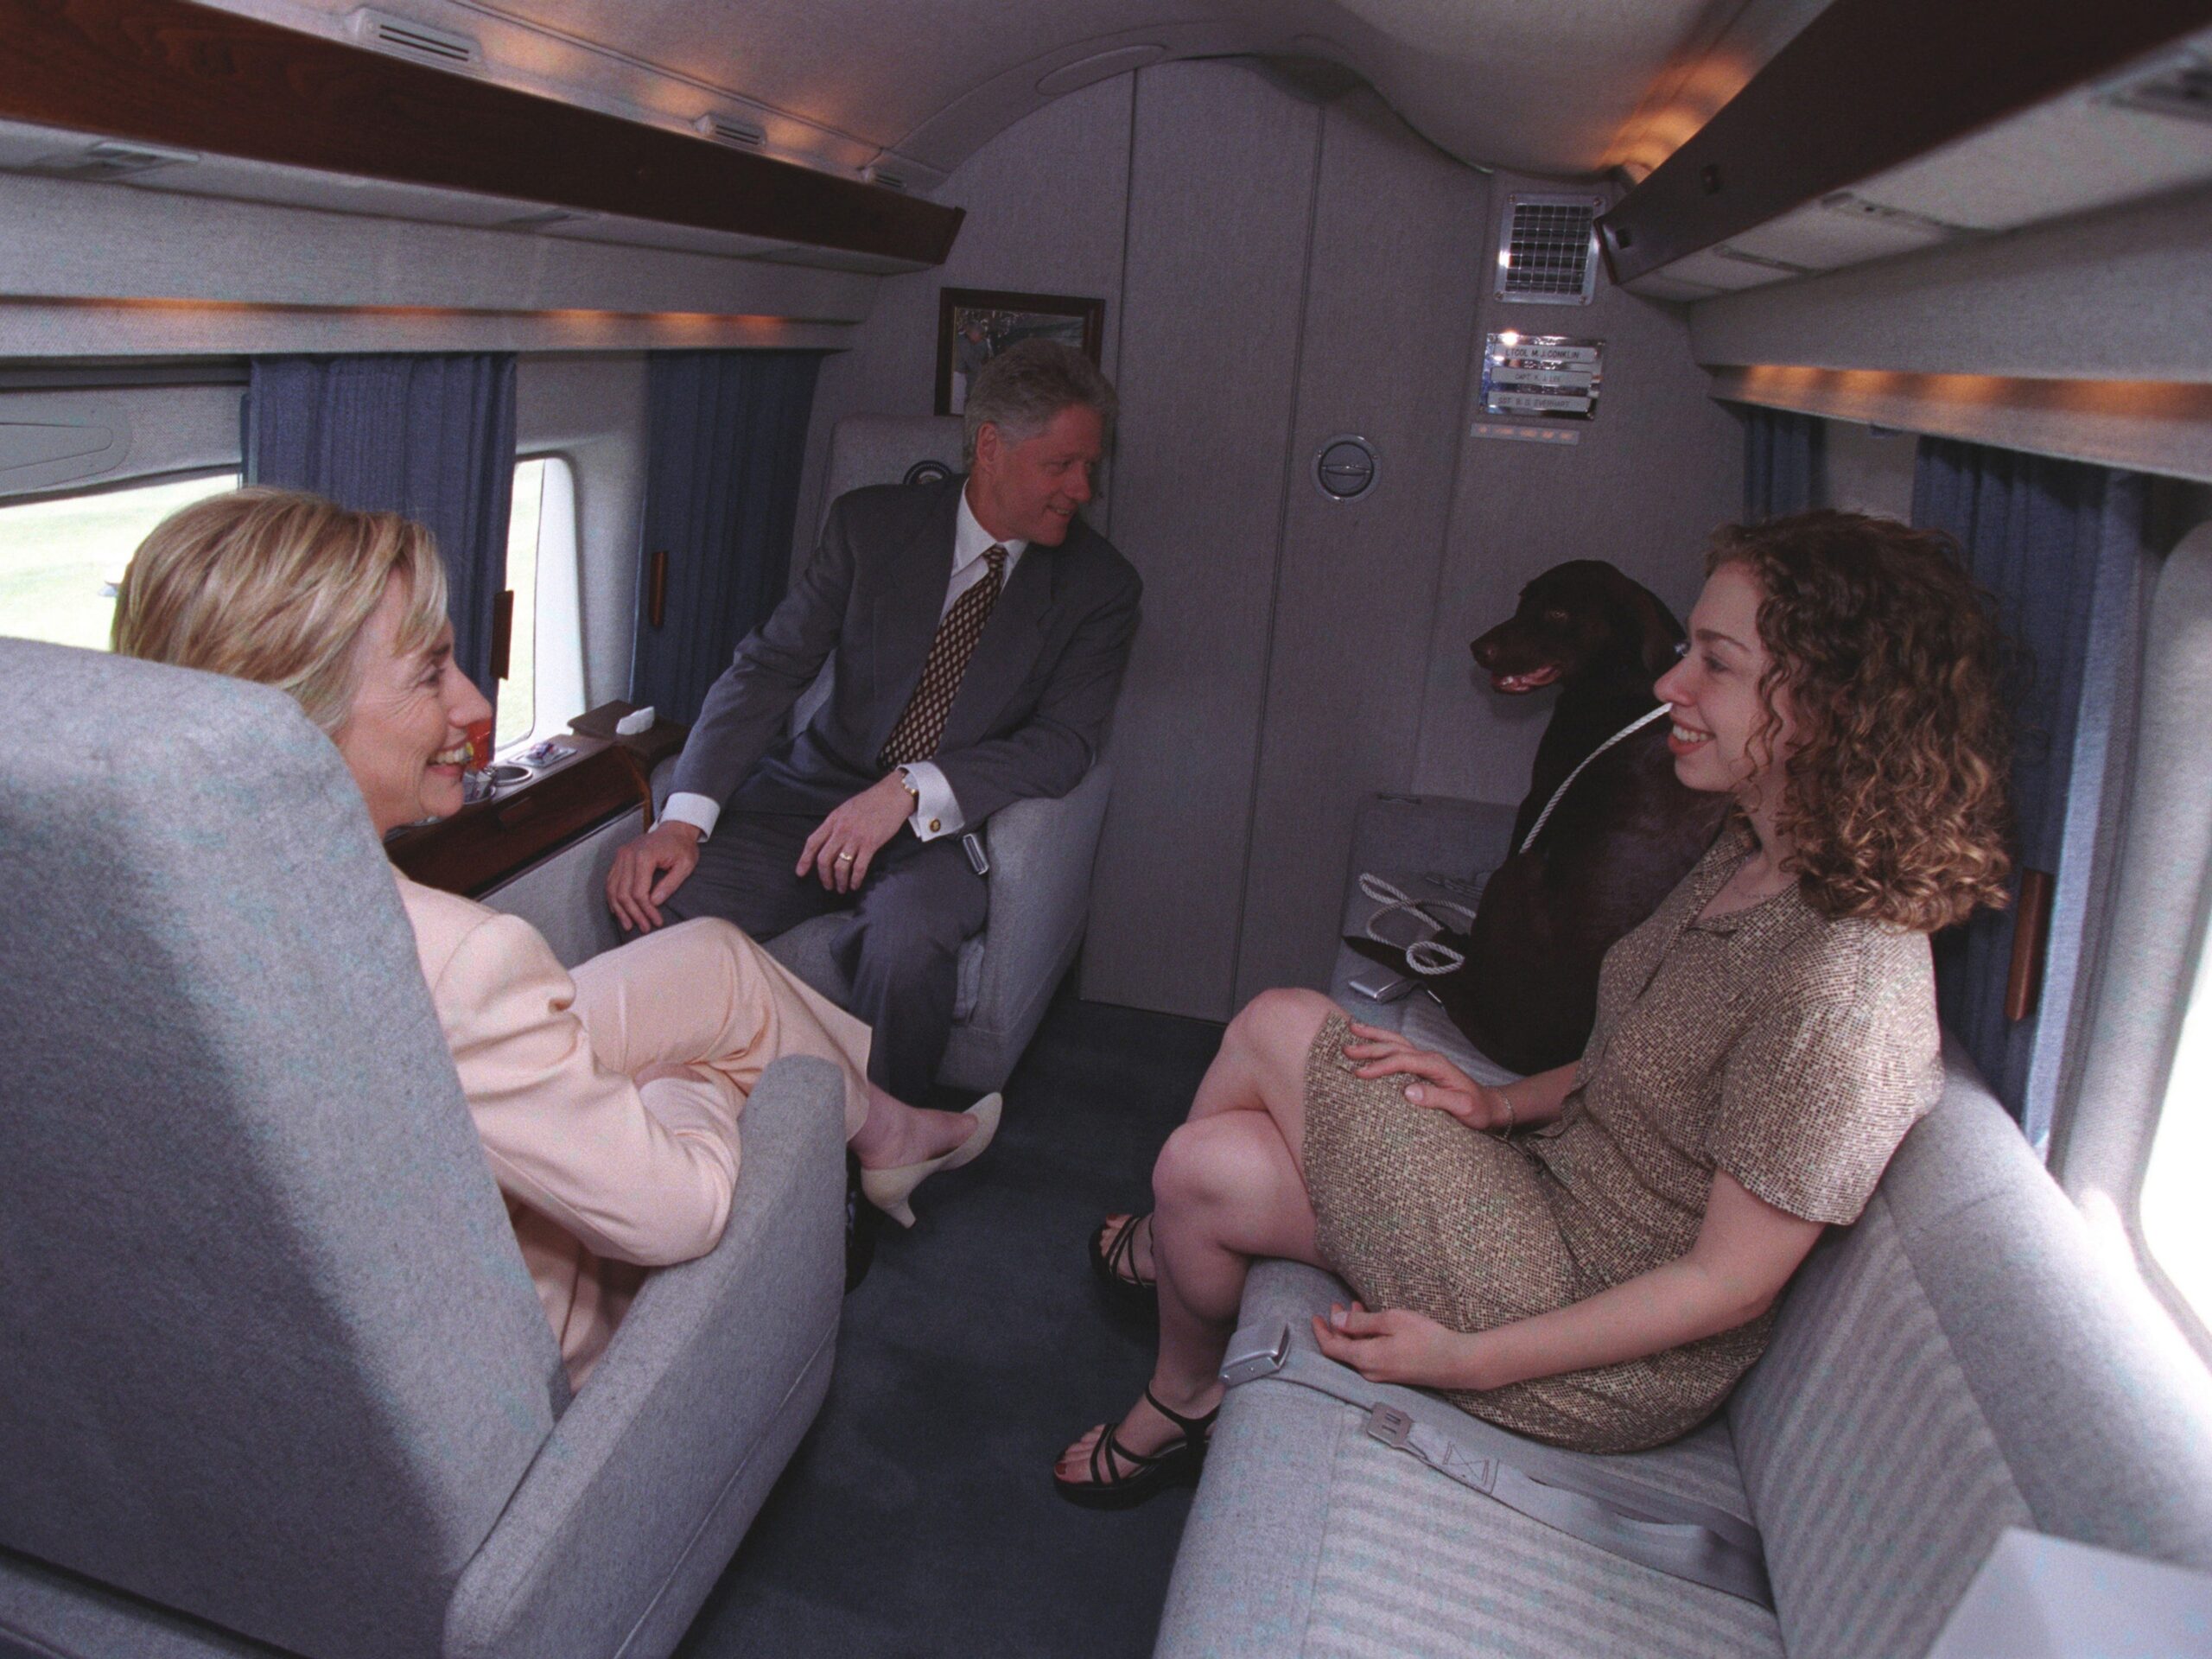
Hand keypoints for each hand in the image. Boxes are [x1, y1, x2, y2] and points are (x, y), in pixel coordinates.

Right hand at [606, 820, 700, 932]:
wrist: (674, 829)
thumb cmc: (682, 847)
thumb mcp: (685, 865)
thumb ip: (670, 884)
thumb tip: (654, 902)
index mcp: (644, 856)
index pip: (639, 891)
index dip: (646, 910)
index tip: (656, 921)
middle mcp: (628, 855)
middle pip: (623, 892)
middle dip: (633, 914)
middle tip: (644, 928)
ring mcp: (621, 855)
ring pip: (612, 889)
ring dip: (620, 909)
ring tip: (628, 925)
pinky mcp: (619, 857)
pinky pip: (610, 881)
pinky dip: (613, 898)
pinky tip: (619, 911)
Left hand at [797, 773, 912, 892]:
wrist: (892, 795)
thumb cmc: (871, 801)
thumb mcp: (846, 809)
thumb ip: (835, 824)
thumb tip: (828, 840)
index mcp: (833, 820)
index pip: (813, 842)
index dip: (804, 860)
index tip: (800, 872)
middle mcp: (841, 830)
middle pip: (824, 859)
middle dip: (824, 876)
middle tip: (827, 885)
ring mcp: (855, 837)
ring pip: (840, 866)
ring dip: (839, 881)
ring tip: (841, 888)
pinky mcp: (871, 844)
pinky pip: (859, 867)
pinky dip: (855, 879)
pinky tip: (855, 885)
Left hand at [1311, 1302, 1473, 1388]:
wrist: (1457, 1363)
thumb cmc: (1426, 1338)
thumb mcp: (1391, 1321)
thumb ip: (1360, 1322)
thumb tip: (1336, 1320)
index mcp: (1366, 1359)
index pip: (1332, 1348)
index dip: (1321, 1332)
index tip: (1316, 1316)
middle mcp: (1369, 1372)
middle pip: (1343, 1350)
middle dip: (1337, 1327)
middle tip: (1336, 1305)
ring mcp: (1382, 1376)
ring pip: (1357, 1352)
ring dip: (1353, 1331)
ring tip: (1355, 1307)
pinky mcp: (1393, 1375)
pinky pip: (1370, 1357)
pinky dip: (1365, 1339)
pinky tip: (1373, 1324)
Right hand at [1342, 1021, 1509, 1130]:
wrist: (1489, 1106)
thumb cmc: (1476, 1109)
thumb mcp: (1461, 1107)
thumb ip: (1436, 1098)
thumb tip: (1408, 1091)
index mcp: (1435, 1065)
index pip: (1402, 1061)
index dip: (1380, 1066)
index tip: (1360, 1073)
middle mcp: (1429, 1058)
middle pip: (1395, 1046)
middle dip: (1369, 1045)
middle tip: (1346, 1048)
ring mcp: (1426, 1060)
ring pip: (1396, 1042)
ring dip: (1374, 1036)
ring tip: (1353, 1029)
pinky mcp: (1423, 1066)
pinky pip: (1399, 1049)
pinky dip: (1383, 1042)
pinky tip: (1372, 1040)